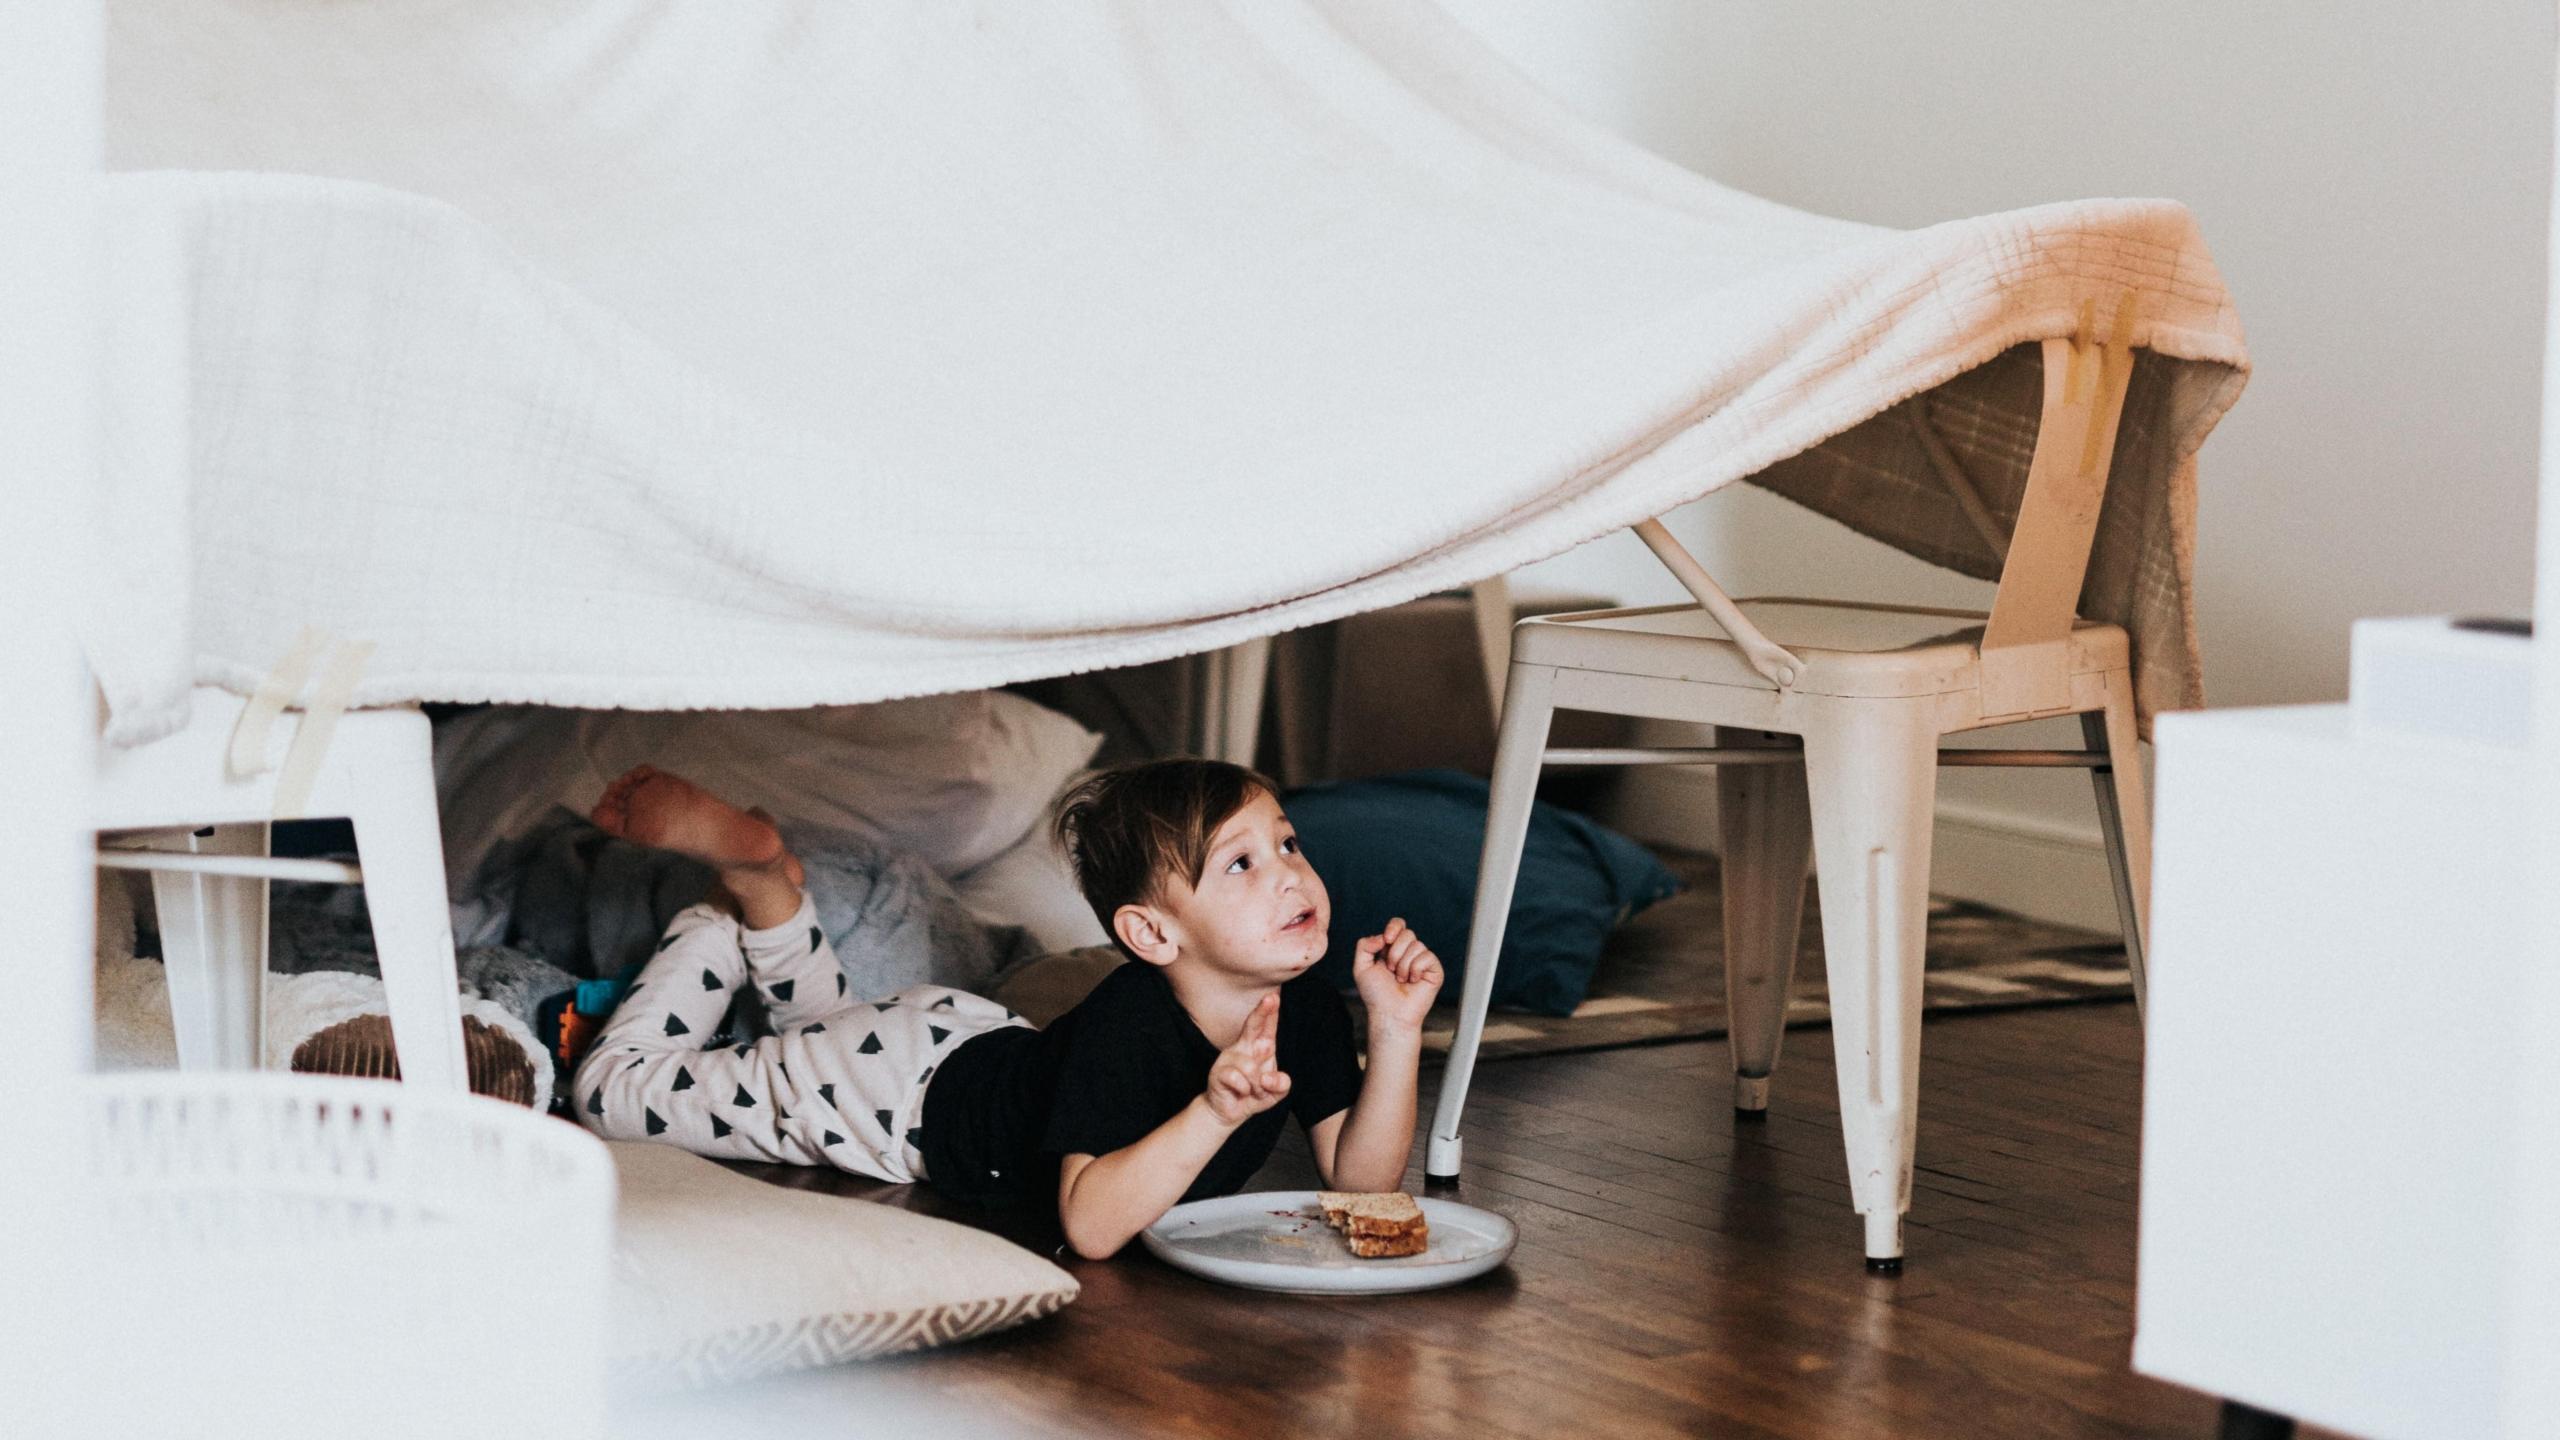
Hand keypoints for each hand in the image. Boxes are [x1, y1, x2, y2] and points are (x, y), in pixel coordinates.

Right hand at [1203, 992, 1290, 1125]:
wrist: (1229, 1111)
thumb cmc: (1253, 1094)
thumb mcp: (1276, 1092)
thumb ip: (1281, 1084)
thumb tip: (1269, 1077)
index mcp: (1260, 1047)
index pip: (1266, 1027)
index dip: (1270, 1012)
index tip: (1274, 997)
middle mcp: (1244, 1047)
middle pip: (1253, 1026)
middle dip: (1262, 1012)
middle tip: (1270, 999)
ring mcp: (1230, 1057)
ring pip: (1251, 1068)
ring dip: (1257, 1087)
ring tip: (1253, 1091)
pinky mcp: (1218, 1071)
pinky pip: (1239, 1080)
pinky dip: (1245, 1091)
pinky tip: (1240, 1092)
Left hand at [1351, 917, 1442, 1034]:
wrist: (1389, 1013)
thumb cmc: (1376, 994)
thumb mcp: (1361, 967)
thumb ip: (1364, 945)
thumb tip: (1383, 936)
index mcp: (1392, 948)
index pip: (1398, 925)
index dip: (1394, 927)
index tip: (1386, 939)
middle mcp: (1408, 952)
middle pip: (1407, 933)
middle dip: (1394, 952)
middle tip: (1391, 970)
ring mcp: (1422, 961)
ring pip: (1417, 945)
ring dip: (1403, 965)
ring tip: (1401, 979)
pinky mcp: (1434, 970)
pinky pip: (1427, 957)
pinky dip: (1416, 970)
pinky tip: (1413, 981)